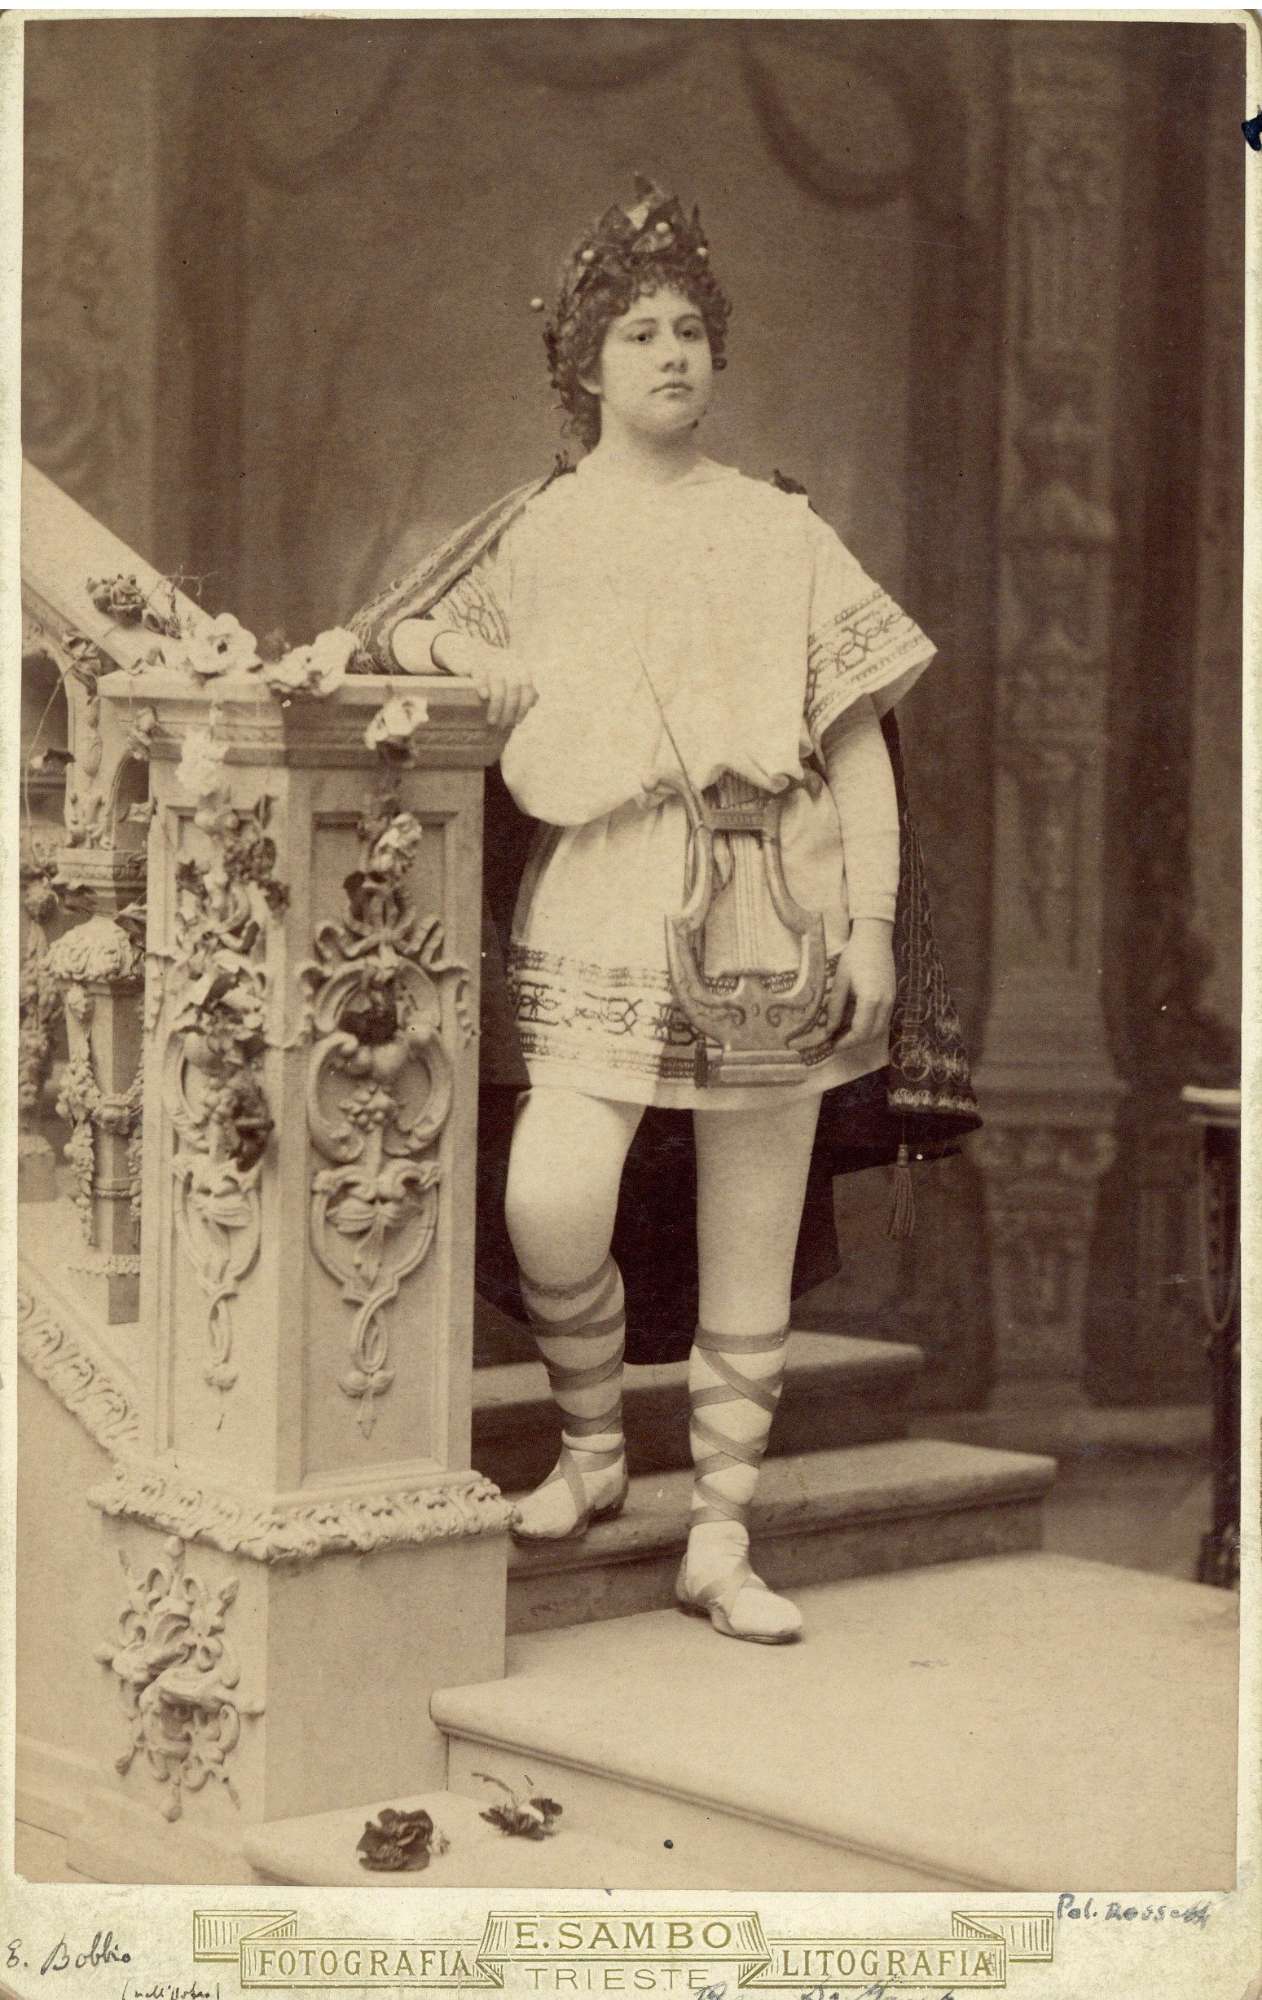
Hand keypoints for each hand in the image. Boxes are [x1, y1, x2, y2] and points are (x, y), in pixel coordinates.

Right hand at [470, 655, 537, 729]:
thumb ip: (522, 686)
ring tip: (492, 721)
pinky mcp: (475, 660)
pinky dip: (483, 685)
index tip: (518, 722)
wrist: (467, 651)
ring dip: (496, 705)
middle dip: (509, 710)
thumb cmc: (491, 668)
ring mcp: (491, 659)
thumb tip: (534, 701)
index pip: (527, 686)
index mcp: (518, 664)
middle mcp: (507, 660)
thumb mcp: (509, 674)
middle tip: (503, 725)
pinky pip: (481, 673)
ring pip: (498, 684)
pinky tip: (484, 697)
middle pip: (513, 688)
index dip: (524, 706)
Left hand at [833, 918, 895, 1044]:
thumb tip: (829, 1029)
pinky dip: (869, 1027)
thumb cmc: (854, 956)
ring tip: (844, 1034)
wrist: (874, 939)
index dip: (846, 1042)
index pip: (860, 1032)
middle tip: (836, 1043)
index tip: (832, 1045)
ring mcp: (892, 1000)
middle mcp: (885, 1003)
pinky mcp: (892, 997)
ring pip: (879, 1030)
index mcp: (871, 999)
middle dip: (854, 1043)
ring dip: (863, 1036)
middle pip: (872, 1035)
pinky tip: (854, 1022)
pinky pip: (882, 1020)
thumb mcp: (840, 981)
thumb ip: (835, 1007)